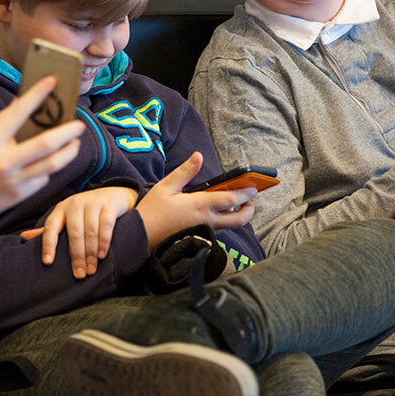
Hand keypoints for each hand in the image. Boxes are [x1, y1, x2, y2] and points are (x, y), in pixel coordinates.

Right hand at [0, 76, 82, 224]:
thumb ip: (0, 122)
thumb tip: (20, 103)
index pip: (19, 112)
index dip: (38, 94)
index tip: (52, 81)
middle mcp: (4, 161)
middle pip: (47, 143)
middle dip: (67, 131)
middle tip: (79, 124)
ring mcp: (14, 180)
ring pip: (53, 164)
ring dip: (69, 152)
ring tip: (75, 143)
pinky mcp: (20, 195)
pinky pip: (43, 178)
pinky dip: (48, 168)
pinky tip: (49, 162)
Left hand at [20, 187, 138, 278]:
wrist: (112, 195)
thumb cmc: (84, 211)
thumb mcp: (65, 217)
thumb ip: (49, 230)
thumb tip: (23, 236)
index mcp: (60, 209)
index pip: (50, 228)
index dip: (48, 245)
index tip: (47, 262)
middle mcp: (75, 204)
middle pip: (74, 233)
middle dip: (77, 256)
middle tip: (79, 275)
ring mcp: (92, 203)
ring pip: (90, 231)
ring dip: (91, 253)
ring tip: (91, 269)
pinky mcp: (108, 204)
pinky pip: (106, 225)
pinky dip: (104, 242)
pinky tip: (102, 255)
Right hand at [135, 153, 256, 249]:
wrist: (140, 238)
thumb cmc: (152, 211)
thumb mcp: (166, 187)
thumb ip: (185, 172)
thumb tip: (198, 156)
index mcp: (199, 205)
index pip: (230, 200)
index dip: (245, 194)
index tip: (253, 189)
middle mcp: (206, 221)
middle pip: (238, 220)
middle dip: (249, 211)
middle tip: (250, 202)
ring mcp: (204, 232)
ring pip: (229, 227)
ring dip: (236, 216)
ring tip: (234, 205)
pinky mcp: (199, 239)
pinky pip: (218, 232)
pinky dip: (224, 222)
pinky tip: (217, 214)